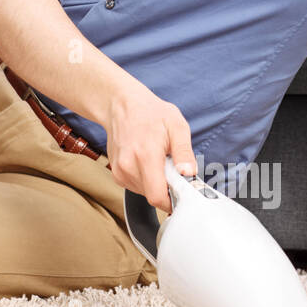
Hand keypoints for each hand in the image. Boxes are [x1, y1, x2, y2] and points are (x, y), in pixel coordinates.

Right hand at [104, 79, 195, 211]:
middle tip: (171, 167)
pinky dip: (145, 180)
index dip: (172, 200)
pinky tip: (146, 162)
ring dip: (155, 183)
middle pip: (152, 196)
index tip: (182, 192)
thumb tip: (189, 172)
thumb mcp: (176, 126)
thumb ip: (184, 152)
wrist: (122, 105)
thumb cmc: (150, 113)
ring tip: (157, 161)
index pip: (157, 197)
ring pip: (144, 193)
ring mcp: (120, 171)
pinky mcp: (116, 174)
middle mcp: (128, 166)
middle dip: (166, 188)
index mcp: (146, 156)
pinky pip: (136, 186)